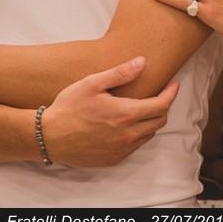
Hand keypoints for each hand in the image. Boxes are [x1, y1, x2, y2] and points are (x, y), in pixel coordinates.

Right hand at [43, 56, 179, 166]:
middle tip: (158, 94)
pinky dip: (137, 134)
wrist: (49, 136)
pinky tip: (125, 125)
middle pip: (159, 121)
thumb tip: (142, 62)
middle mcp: (128, 135)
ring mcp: (121, 149)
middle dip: (163, 106)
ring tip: (141, 108)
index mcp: (126, 114)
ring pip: (148, 135)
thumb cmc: (69, 107)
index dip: (171, 94)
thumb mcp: (93, 83)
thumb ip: (120, 73)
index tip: (174, 84)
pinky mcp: (112, 159)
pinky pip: (134, 147)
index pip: (162, 105)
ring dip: (150, 121)